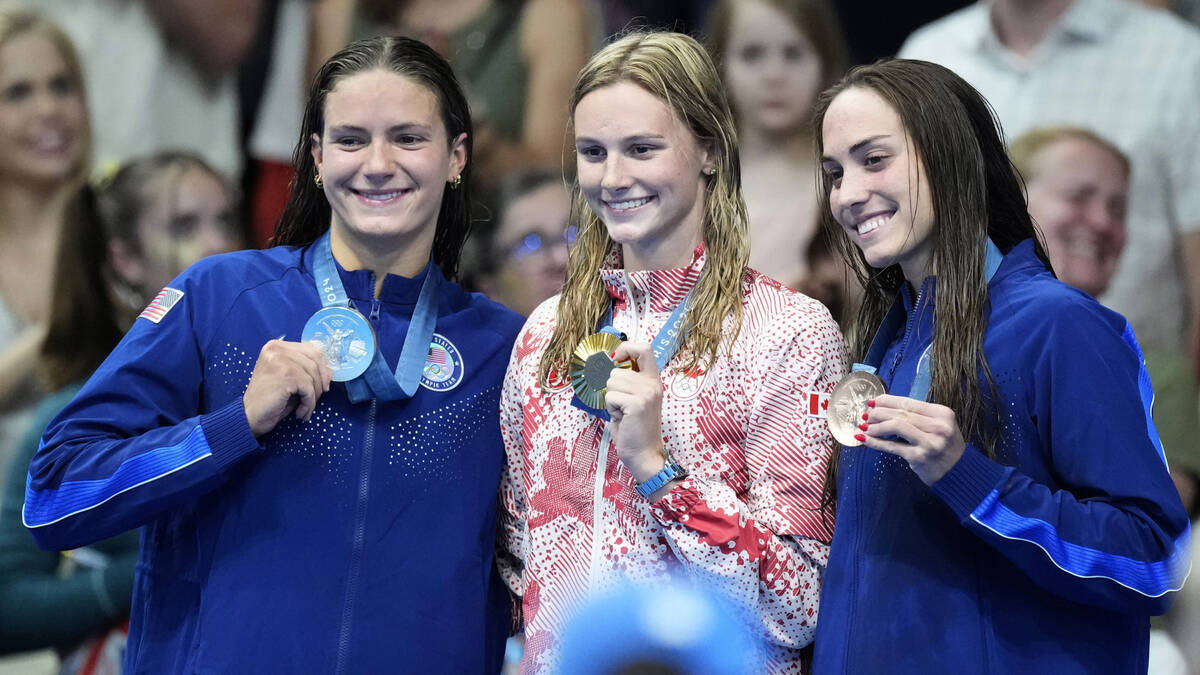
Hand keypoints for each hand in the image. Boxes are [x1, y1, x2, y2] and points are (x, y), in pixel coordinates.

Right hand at [243, 339, 332, 436]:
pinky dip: (309, 403)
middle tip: (318, 396)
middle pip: (315, 359)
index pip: (311, 349)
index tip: (324, 384)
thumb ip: (305, 368)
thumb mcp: (289, 378)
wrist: (249, 416)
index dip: (322, 367)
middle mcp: (276, 348)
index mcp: (277, 346)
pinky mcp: (285, 375)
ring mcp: (279, 360)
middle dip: (321, 380)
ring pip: (313, 374)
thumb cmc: (270, 399)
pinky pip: (308, 388)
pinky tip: (301, 412)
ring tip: (305, 408)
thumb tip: (330, 371)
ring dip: (314, 395)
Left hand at [604, 342, 666, 481]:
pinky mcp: (637, 404)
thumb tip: (607, 364)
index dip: (626, 348)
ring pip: (611, 383)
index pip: (644, 348)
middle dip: (612, 388)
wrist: (644, 455)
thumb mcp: (635, 399)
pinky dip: (611, 408)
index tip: (616, 360)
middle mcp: (653, 384)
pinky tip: (622, 418)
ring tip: (623, 413)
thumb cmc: (635, 429)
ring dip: (611, 399)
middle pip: (617, 370)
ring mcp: (646, 393)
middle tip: (622, 406)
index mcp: (654, 380)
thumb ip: (627, 381)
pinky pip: (610, 397)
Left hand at [858, 394, 965, 484]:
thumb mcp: (939, 425)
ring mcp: (929, 442)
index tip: (873, 401)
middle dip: (879, 412)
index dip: (887, 401)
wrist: (958, 473)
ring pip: (896, 426)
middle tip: (866, 415)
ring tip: (865, 426)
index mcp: (942, 413)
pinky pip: (892, 446)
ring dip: (876, 426)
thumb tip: (883, 406)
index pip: (909, 402)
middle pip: (901, 413)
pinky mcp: (919, 457)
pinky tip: (865, 438)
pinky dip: (875, 442)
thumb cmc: (944, 446)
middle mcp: (938, 426)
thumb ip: (917, 416)